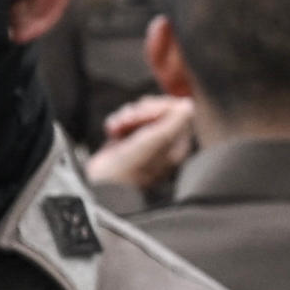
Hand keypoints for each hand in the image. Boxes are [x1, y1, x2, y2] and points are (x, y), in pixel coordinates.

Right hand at [85, 95, 200, 192]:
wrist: (101, 184)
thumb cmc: (128, 169)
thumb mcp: (155, 141)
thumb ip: (174, 122)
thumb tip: (188, 105)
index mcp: (175, 146)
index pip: (176, 113)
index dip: (158, 107)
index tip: (144, 112)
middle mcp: (162, 143)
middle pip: (157, 110)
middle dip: (139, 112)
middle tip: (128, 121)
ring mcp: (144, 142)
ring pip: (139, 113)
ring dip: (126, 116)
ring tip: (118, 128)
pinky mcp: (127, 141)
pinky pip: (125, 120)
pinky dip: (117, 122)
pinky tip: (112, 131)